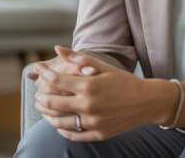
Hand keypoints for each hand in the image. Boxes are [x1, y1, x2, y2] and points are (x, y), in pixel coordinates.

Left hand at [30, 46, 165, 141]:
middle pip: (52, 102)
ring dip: (47, 115)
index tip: (37, 69)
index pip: (56, 80)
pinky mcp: (98, 134)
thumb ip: (78, 58)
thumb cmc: (124, 81)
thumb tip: (57, 49)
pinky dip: (62, 130)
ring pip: (59, 122)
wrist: (146, 101)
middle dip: (40, 96)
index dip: (43, 73)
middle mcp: (89, 105)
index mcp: (89, 85)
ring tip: (43, 108)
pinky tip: (58, 123)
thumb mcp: (103, 66)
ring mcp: (93, 121)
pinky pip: (73, 134)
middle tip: (37, 92)